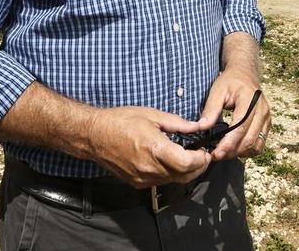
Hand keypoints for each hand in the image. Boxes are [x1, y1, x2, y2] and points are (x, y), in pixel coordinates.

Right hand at [86, 106, 211, 187]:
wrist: (94, 135)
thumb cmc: (120, 121)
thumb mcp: (151, 115)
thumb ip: (177, 123)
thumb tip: (197, 126)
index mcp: (155, 149)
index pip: (187, 164)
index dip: (201, 159)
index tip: (204, 151)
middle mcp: (149, 168)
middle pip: (184, 176)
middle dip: (198, 167)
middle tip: (202, 155)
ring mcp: (143, 178)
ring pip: (174, 181)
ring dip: (186, 172)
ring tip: (188, 157)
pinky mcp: (137, 183)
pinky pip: (161, 182)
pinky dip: (171, 174)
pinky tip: (171, 162)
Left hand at [196, 70, 270, 160]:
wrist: (245, 74)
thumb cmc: (230, 81)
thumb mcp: (217, 90)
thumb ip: (210, 109)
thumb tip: (202, 128)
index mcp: (249, 100)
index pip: (240, 127)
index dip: (227, 144)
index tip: (215, 153)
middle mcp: (262, 110)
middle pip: (249, 140)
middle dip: (232, 152)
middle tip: (216, 155)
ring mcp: (267, 117)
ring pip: (256, 145)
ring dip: (240, 153)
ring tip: (225, 152)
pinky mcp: (268, 123)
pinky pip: (260, 144)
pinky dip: (248, 150)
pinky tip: (236, 148)